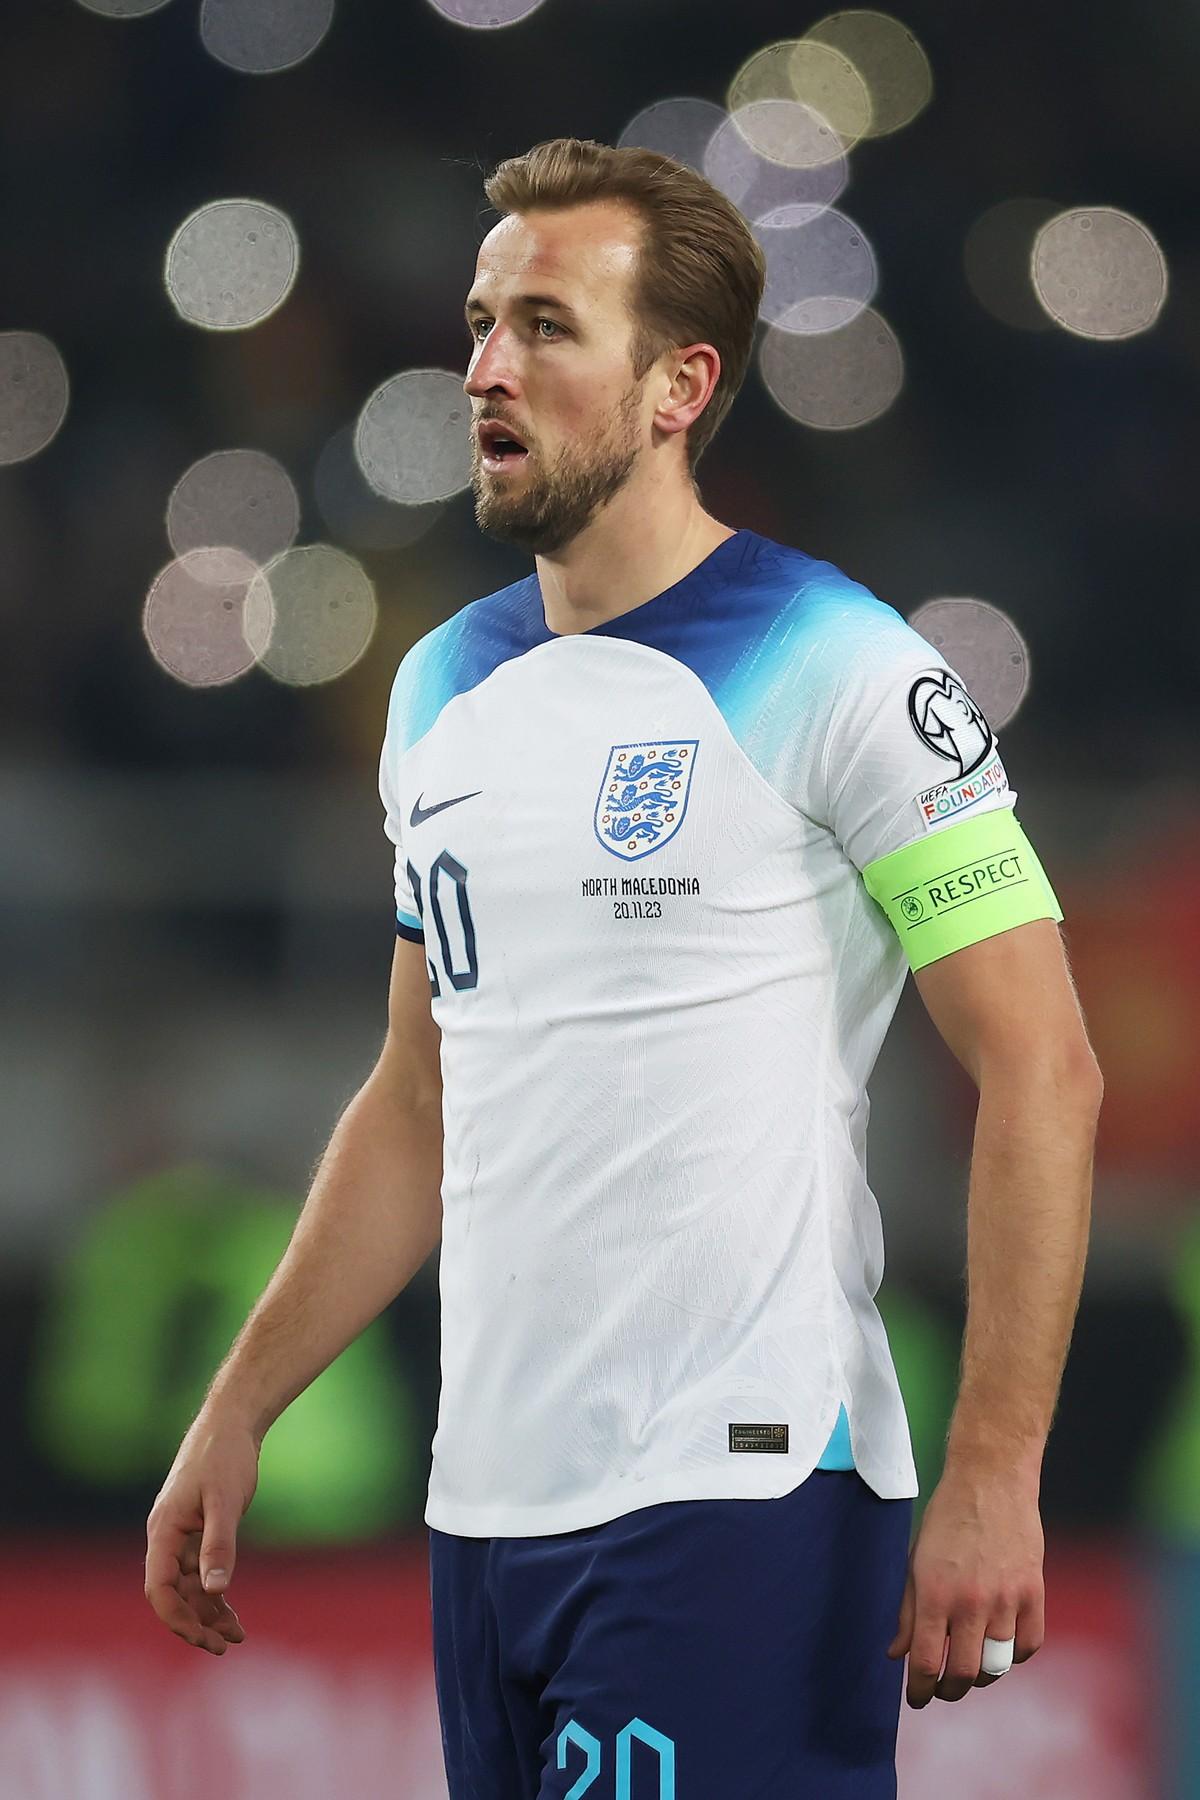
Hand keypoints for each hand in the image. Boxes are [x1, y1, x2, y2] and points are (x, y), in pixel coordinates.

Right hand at [144, 1418, 258, 1654]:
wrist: (231, 1423)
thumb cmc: (225, 1457)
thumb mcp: (226, 1501)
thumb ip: (219, 1544)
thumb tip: (214, 1591)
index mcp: (163, 1531)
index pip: (158, 1588)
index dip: (176, 1617)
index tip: (202, 1638)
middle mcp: (167, 1538)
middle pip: (173, 1594)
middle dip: (195, 1623)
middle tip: (224, 1647)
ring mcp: (182, 1536)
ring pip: (189, 1587)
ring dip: (208, 1614)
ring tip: (236, 1638)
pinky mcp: (199, 1532)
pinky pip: (201, 1573)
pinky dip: (215, 1594)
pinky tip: (231, 1615)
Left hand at [887, 1462, 1044, 1706]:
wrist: (990, 1480)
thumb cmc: (946, 1519)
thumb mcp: (915, 1561)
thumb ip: (908, 1612)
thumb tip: (896, 1655)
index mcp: (935, 1593)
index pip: (927, 1661)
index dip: (920, 1689)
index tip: (916, 1699)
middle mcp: (972, 1601)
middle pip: (965, 1672)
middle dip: (950, 1689)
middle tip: (943, 1688)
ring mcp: (1007, 1599)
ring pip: (998, 1664)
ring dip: (982, 1676)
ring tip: (971, 1670)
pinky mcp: (1033, 1592)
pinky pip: (1029, 1645)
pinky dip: (1015, 1656)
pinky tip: (1001, 1648)